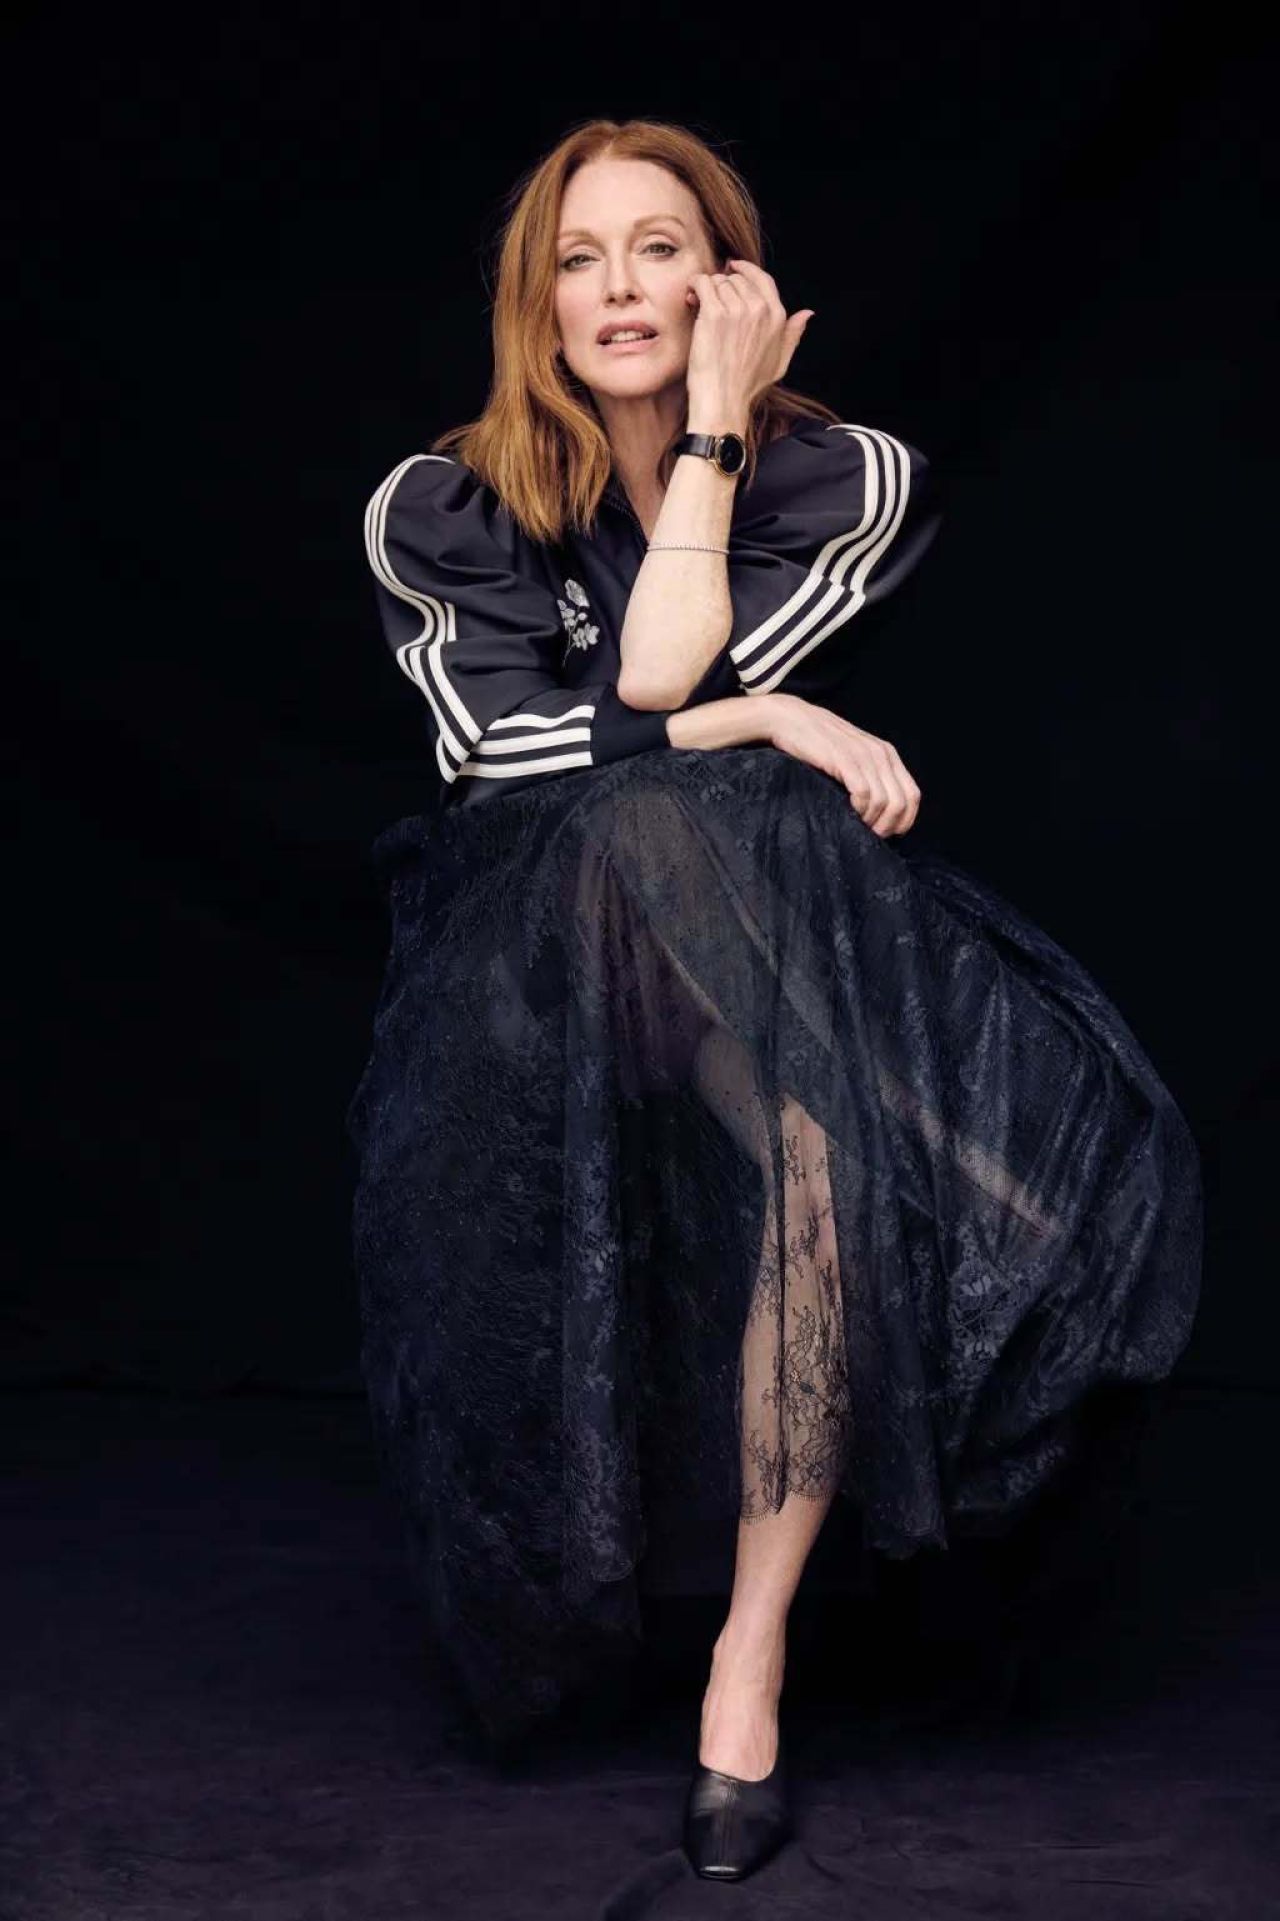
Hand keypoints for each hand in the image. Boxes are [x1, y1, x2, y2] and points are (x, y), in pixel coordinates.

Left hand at [684, 258, 813, 424]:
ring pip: (719, 281)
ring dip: (707, 290)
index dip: (746, 270)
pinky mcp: (714, 313)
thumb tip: (807, 314)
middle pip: (737, 279)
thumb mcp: (779, 363)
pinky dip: (695, 286)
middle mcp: (760, 309)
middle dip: (723, 285)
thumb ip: (792, 335)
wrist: (723, 401)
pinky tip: (691, 296)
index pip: (763, 279)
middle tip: (711, 298)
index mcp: (778, 317)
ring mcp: (737, 309)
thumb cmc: (748, 387)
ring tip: (699, 304)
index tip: (733, 268)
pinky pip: (703, 284)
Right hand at [764, 694, 920, 835]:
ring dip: (871, 821)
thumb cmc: (817, 744)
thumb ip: (870, 774)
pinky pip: (864, 794)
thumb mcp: (853, 756)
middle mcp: (881, 754)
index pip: (913, 795)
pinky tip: (846, 812)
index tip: (884, 832)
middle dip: (887, 826)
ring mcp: (864, 756)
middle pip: (902, 803)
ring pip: (885, 802)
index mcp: (887, 754)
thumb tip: (880, 811)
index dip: (903, 820)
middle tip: (868, 835)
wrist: (790, 719)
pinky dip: (858, 810)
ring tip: (856, 826)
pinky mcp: (844, 759)